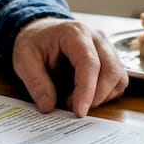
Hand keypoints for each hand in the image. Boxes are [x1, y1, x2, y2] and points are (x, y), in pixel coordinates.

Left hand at [12, 17, 128, 116]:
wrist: (42, 31)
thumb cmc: (35, 42)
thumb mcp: (24, 60)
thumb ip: (36, 83)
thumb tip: (48, 107)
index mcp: (74, 33)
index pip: (89, 63)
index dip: (87, 90)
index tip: (79, 112)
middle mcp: (97, 38)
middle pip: (111, 70)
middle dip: (96, 97)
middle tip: (74, 108)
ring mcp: (107, 47)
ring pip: (119, 77)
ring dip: (102, 97)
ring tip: (77, 100)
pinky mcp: (111, 59)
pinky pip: (118, 81)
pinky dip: (106, 94)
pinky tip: (87, 95)